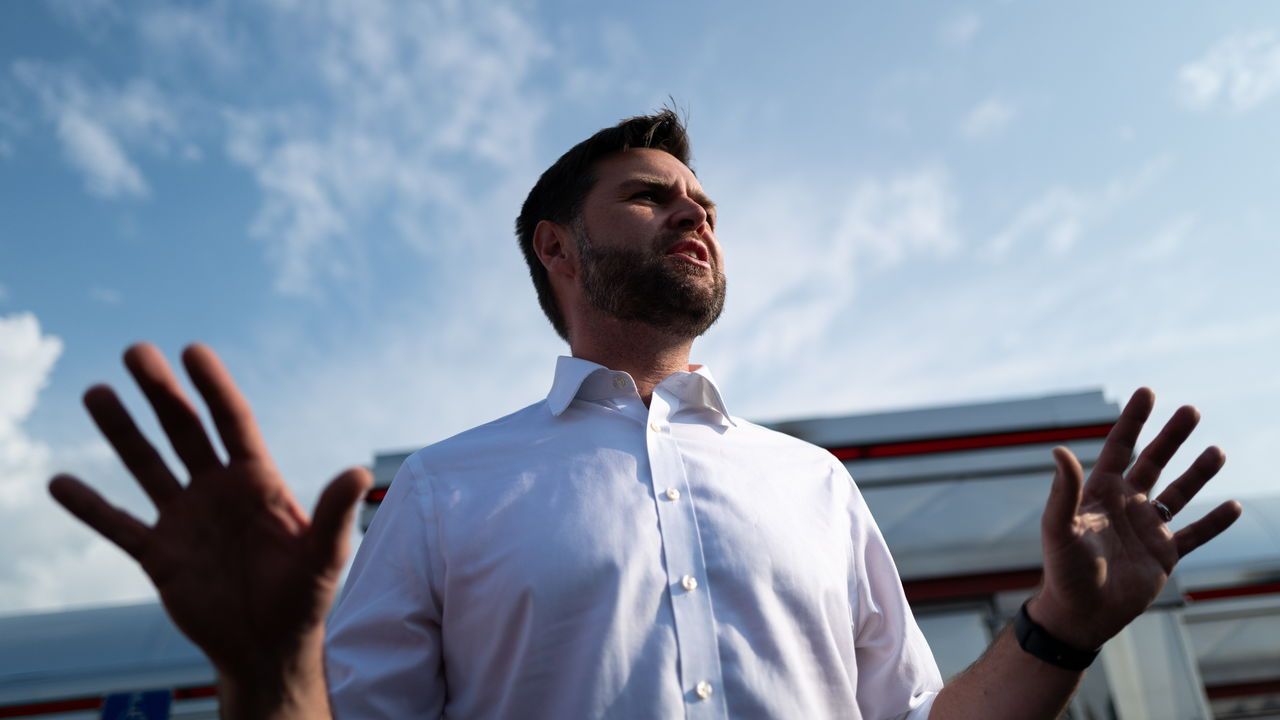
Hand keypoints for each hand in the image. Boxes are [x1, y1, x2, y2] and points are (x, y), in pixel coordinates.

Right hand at [48, 343, 369, 710]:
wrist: (269, 646)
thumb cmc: (305, 597)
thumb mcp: (324, 555)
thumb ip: (335, 513)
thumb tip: (360, 472)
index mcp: (258, 481)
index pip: (233, 421)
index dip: (213, 386)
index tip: (192, 350)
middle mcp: (218, 490)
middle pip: (184, 430)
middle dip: (160, 392)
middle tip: (135, 350)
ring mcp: (185, 519)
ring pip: (147, 466)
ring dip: (121, 432)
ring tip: (95, 393)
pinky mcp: (159, 554)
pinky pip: (118, 525)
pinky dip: (89, 506)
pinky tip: (59, 482)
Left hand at [1029, 387, 1241, 649]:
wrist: (1081, 613)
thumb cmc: (1064, 570)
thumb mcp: (1059, 527)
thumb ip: (1064, 490)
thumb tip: (1059, 450)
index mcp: (1099, 493)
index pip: (1119, 448)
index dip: (1133, 422)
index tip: (1148, 392)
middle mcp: (1125, 505)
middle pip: (1154, 463)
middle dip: (1171, 437)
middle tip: (1191, 411)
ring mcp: (1147, 529)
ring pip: (1179, 494)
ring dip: (1198, 473)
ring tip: (1218, 450)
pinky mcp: (1164, 555)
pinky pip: (1195, 534)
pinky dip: (1214, 522)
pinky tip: (1232, 506)